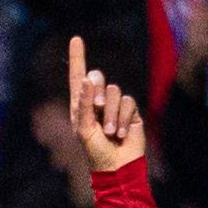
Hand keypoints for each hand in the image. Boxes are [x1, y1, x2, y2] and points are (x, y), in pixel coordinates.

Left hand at [65, 38, 144, 172]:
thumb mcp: (85, 130)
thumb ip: (85, 105)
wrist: (117, 168)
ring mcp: (114, 106)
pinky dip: (123, 117)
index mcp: (81, 106)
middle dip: (97, 91)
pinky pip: (128, 102)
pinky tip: (121, 133)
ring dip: (111, 113)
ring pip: (113, 91)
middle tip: (98, 107)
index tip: (76, 39)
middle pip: (98, 78)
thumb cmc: (95, 152)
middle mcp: (97, 102)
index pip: (78, 77)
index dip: (77, 58)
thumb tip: (87, 79)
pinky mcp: (130, 112)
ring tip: (110, 132)